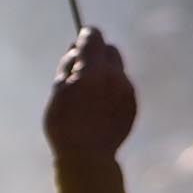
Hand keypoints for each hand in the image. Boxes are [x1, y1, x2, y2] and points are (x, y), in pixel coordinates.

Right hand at [51, 28, 140, 173]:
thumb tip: (76, 48)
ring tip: (90, 92)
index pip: (94, 37)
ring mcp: (127, 90)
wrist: (88, 156)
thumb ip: (68, 65)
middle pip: (110, 49)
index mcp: (93, 71)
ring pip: (118, 68)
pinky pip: (124, 86)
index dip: (85, 36)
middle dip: (97, 53)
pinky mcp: (134, 103)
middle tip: (83, 67)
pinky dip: (113, 88)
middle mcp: (115, 77)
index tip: (80, 40)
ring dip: (106, 71)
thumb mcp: (58, 91)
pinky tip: (100, 106)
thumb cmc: (65, 124)